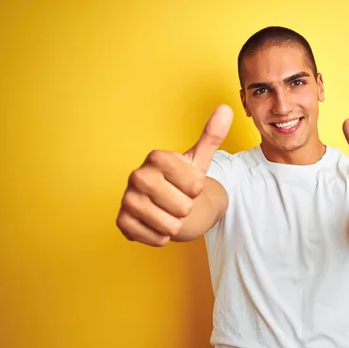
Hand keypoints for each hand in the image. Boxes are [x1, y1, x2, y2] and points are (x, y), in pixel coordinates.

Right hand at [116, 105, 232, 245]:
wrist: (164, 203)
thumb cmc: (182, 180)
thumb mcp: (199, 160)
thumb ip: (212, 136)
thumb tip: (226, 108)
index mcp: (157, 157)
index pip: (196, 185)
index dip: (197, 189)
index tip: (188, 183)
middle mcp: (137, 175)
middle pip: (183, 207)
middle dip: (186, 209)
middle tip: (177, 200)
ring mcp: (127, 199)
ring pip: (170, 226)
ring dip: (175, 224)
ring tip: (167, 211)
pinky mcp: (122, 222)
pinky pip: (155, 239)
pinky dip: (162, 237)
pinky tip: (156, 223)